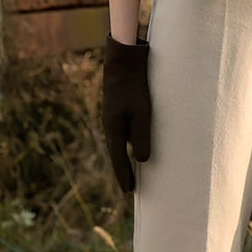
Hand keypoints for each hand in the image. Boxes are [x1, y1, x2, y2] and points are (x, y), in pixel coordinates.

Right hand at [101, 35, 151, 192]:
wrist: (122, 60)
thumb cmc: (134, 85)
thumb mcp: (142, 111)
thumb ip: (142, 135)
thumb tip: (142, 161)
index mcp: (113, 128)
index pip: (118, 158)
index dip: (124, 176)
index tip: (129, 192)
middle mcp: (110, 125)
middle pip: (116, 153)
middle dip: (123, 171)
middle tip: (130, 188)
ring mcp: (112, 116)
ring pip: (119, 143)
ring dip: (125, 157)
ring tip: (133, 171)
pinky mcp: (118, 108)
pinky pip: (122, 132)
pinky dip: (127, 143)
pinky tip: (134, 145)